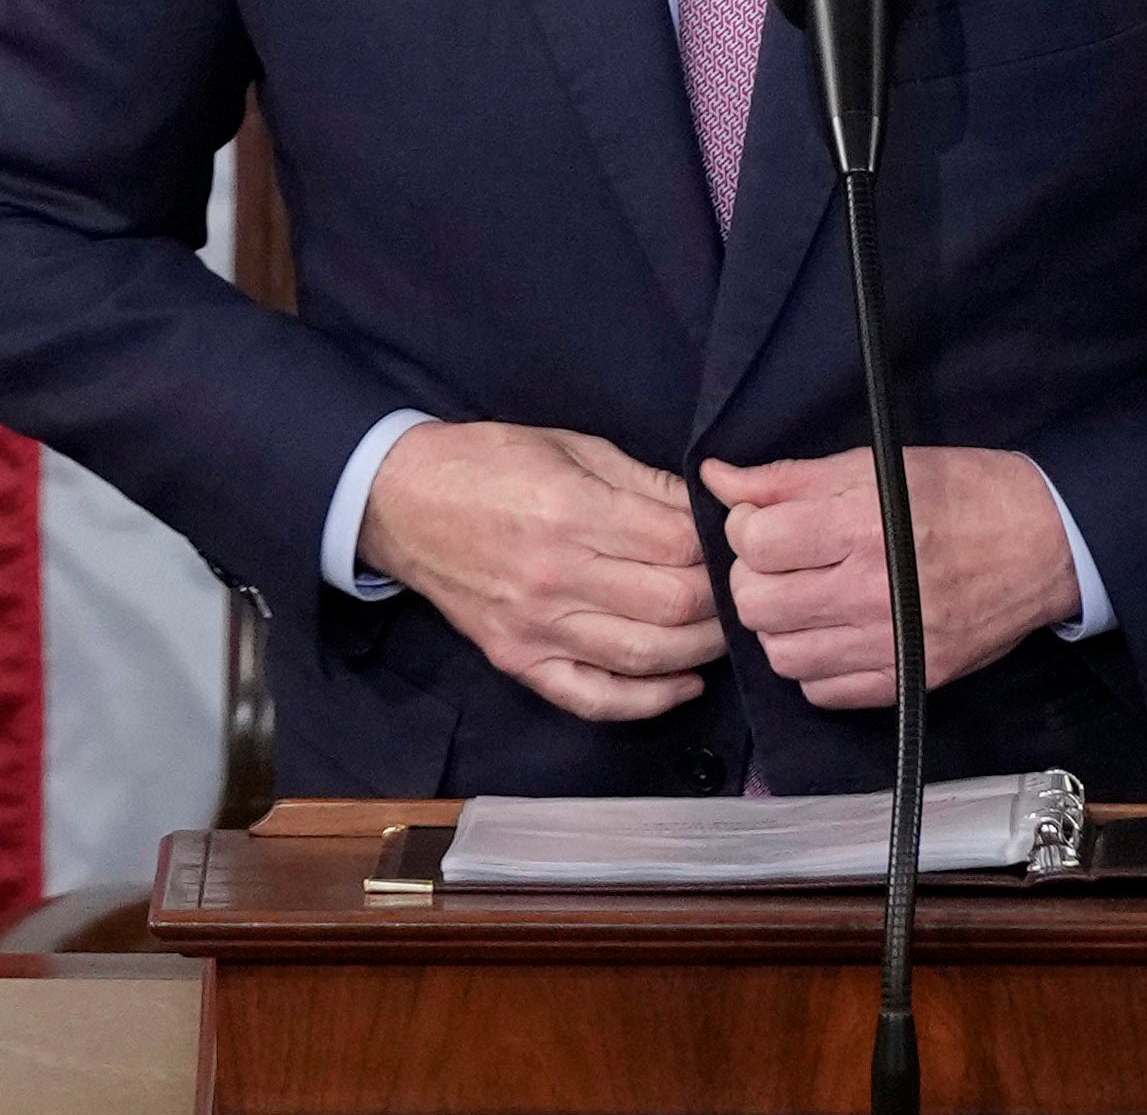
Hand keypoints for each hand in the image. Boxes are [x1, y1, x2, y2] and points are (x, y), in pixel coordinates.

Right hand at [358, 422, 724, 720]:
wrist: (400, 501)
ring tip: (727, 629)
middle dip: (725, 599)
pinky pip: (595, 698)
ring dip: (703, 649)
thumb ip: (644, 482)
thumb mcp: (572, 446)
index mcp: (571, 513)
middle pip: (674, 605)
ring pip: (647, 656)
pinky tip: (685, 683)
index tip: (741, 539)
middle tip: (746, 586)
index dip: (722, 544)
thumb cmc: (486, 463)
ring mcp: (536, 628)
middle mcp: (556, 578)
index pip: (678, 543)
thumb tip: (709, 507)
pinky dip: (648, 701)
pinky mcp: (518, 661)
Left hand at [699, 448, 1081, 710]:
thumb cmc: (966, 492)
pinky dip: (815, 664)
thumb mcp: (876, 464)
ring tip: (808, 595)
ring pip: (781, 654)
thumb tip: (718, 479)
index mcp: (865, 524)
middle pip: (757, 603)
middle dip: (756, 577)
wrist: (1047, 542)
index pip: (755, 540)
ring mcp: (892, 644)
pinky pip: (821, 692)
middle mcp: (874, 590)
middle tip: (782, 559)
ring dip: (782, 624)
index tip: (767, 521)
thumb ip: (789, 478)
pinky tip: (834, 630)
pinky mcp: (908, 681)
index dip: (747, 527)